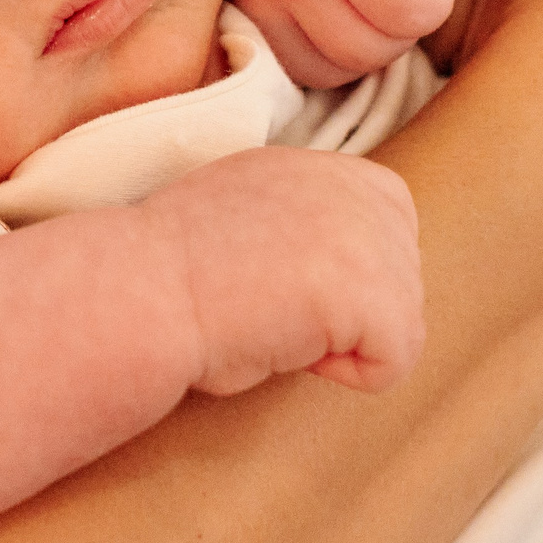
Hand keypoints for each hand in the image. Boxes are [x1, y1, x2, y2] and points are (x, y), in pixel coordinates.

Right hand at [141, 145, 423, 395]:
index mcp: (326, 168)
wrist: (139, 290)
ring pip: (402, 324)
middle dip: (344, 314)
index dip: (336, 282)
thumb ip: (306, 224)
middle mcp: (357, 188)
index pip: (389, 235)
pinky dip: (345, 374)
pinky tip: (287, 346)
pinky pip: (394, 361)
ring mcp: (371, 237)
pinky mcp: (375, 293)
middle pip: (402, 282)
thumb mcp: (250, 216)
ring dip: (340, 343)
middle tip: (266, 307)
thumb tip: (335, 272)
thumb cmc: (174, 273)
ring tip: (272, 322)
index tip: (272, 286)